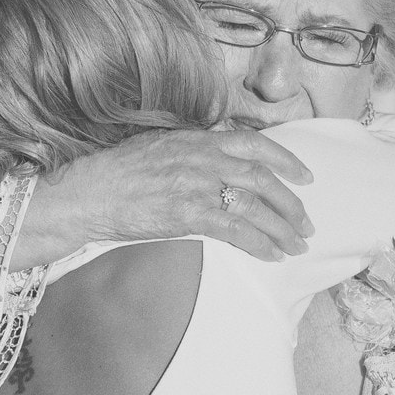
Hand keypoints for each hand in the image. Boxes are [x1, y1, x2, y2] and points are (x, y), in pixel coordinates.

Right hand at [18, 129, 315, 266]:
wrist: (87, 194)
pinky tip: (272, 256)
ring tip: (296, 245)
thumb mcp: (158, 148)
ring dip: (282, 228)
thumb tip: (217, 164)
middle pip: (262, 178)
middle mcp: (201, 158)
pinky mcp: (188, 214)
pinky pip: (235, 231)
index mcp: (195, 139)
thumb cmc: (115, 175)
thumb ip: (192, 152)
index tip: (305, 175)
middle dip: (290, 203)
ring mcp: (196, 185)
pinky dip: (259, 244)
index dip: (286, 159)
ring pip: (254, 206)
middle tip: (307, 223)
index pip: (253, 142)